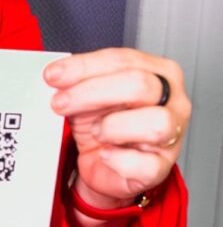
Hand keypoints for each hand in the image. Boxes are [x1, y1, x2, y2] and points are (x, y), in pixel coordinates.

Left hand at [44, 48, 190, 207]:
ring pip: (154, 123)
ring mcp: (174, 135)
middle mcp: (174, 100)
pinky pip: (146, 164)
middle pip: (139, 85)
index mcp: (159, 72)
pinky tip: (105, 154)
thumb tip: (56, 76)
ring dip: (112, 127)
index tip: (53, 75)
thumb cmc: (103, 124)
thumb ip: (78, 81)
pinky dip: (118, 160)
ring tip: (95, 132)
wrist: (103, 164)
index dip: (85, 66)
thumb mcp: (88, 95)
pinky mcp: (163, 167)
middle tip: (60, 103)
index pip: (124, 60)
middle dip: (91, 93)